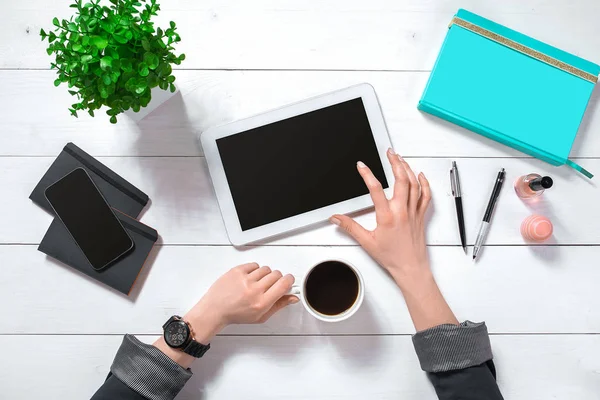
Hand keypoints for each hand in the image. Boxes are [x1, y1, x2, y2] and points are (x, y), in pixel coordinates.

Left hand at [185, 263, 297, 332]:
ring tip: (257, 283)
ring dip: (265, 275)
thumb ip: (279, 305)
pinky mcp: (237, 271)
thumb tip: (293, 297)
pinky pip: (254, 265)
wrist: (215, 310)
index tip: (288, 281)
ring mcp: (245, 279)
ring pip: (266, 269)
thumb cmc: (236, 315)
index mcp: (262, 303)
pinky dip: (254, 270)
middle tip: (269, 285)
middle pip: (276, 274)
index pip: (284, 284)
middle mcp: (254, 290)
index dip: (289, 280)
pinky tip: (249, 278)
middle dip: (276, 279)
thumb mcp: (261, 316)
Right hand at [330, 148, 431, 286]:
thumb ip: (350, 227)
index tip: (361, 166)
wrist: (411, 268)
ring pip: (414, 184)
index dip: (367, 175)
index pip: (376, 189)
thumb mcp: (367, 242)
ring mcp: (414, 212)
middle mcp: (402, 211)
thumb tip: (336, 218)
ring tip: (401, 159)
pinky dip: (424, 183)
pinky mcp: (421, 215)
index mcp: (387, 216)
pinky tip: (420, 175)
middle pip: (401, 179)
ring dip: (408, 169)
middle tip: (389, 152)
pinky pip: (425, 195)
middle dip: (395, 162)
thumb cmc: (392, 257)